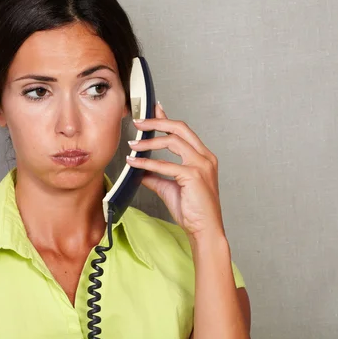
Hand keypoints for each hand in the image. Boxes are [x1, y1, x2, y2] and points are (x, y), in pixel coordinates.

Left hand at [126, 102, 224, 238]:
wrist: (204, 230)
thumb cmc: (192, 210)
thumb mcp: (169, 187)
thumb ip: (155, 175)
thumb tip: (138, 168)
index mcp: (202, 157)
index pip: (183, 131)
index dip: (167, 118)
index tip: (153, 108)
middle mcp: (204, 157)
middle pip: (180, 128)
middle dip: (157, 121)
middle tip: (138, 122)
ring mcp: (201, 165)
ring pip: (173, 141)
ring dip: (149, 141)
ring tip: (132, 145)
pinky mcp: (194, 176)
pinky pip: (166, 164)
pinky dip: (147, 162)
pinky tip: (134, 163)